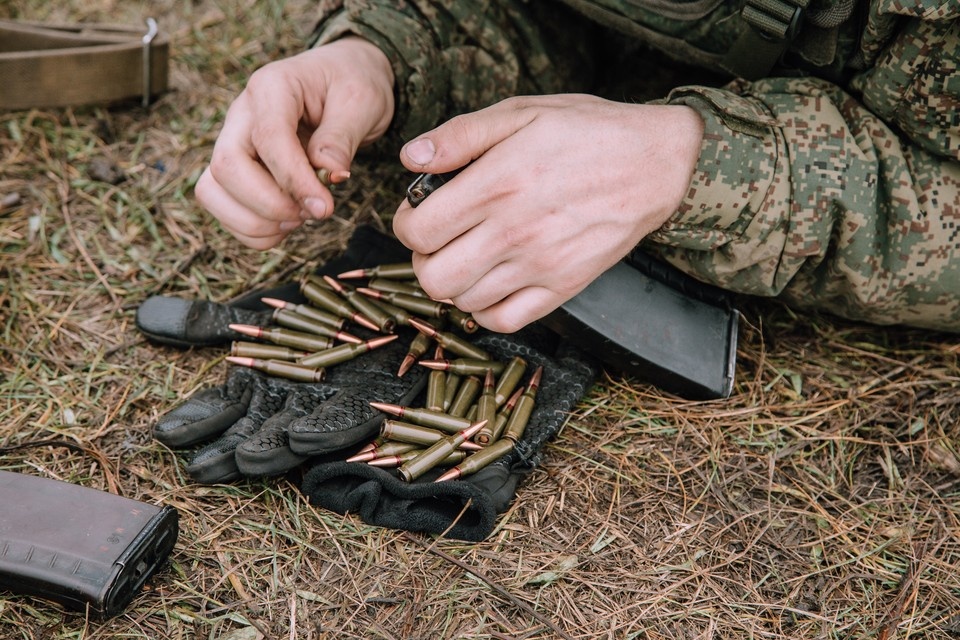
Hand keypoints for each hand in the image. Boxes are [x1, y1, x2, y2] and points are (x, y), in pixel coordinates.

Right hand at [195, 37, 394, 248]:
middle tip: (313, 213)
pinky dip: (254, 229)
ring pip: (213, 191)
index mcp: (272, 87)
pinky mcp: (237, 169)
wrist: (343, 77)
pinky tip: (288, 222)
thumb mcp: (360, 102)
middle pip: (226, 167)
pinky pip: (224, 207)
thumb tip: (329, 175)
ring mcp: (234, 142)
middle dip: (269, 204)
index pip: (268, 138)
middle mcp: (242, 114)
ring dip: (256, 221)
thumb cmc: (351, 84)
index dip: (294, 180)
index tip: (325, 207)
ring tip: (300, 218)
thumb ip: (342, 139)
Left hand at [391, 94, 702, 332]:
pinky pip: (505, 320)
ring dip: (454, 283)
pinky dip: (486, 310)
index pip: (418, 230)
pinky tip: (490, 284)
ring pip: (464, 302)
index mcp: (497, 183)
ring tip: (466, 258)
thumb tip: (410, 158)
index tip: (418, 214)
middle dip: (423, 259)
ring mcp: (540, 264)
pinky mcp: (564, 286)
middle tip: (437, 241)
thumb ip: (460, 135)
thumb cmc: (587, 132)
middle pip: (434, 277)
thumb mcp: (521, 112)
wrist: (656, 163)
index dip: (406, 224)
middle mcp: (514, 231)